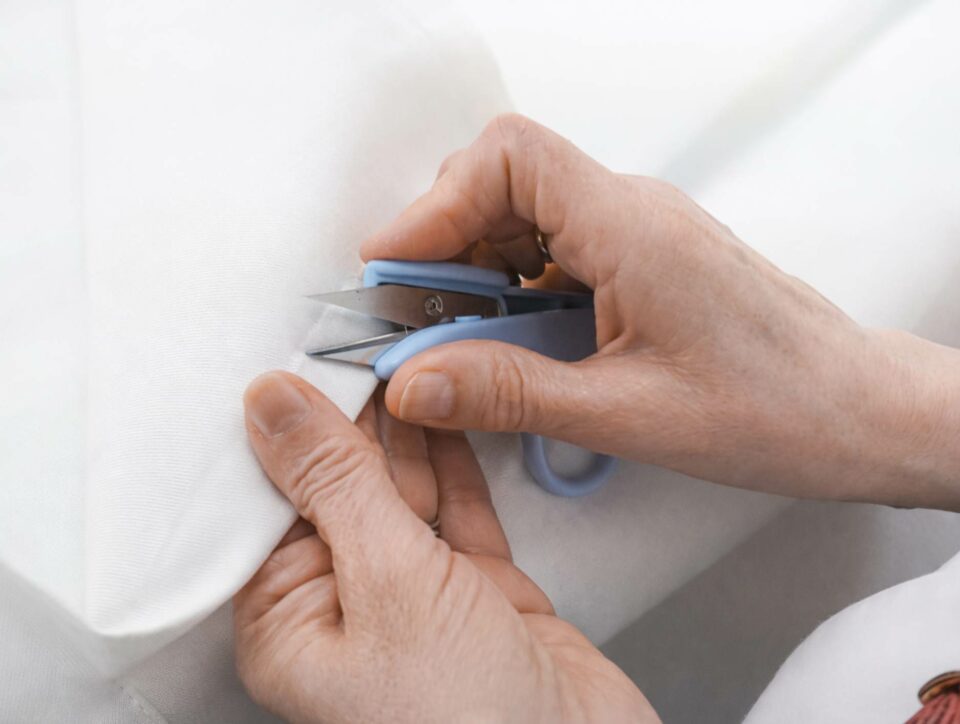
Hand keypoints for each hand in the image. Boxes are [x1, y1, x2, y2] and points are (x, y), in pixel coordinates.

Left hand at [235, 372, 656, 722]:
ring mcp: (420, 601)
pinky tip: (443, 414)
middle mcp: (351, 612)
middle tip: (365, 347)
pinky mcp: (481, 593)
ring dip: (407, 432)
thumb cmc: (465, 723)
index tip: (302, 363)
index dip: (289, 432)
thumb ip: (336, 485)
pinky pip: (459, 512)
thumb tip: (273, 406)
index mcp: (293, 627)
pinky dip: (455, 461)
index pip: (275, 505)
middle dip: (354, 421)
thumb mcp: (387, 584)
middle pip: (341, 492)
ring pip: (404, 495)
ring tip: (403, 362)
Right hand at [362, 114, 959, 515]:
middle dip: (443, 240)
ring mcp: (640, 231)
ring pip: (527, 212)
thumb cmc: (774, 410)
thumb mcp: (626, 414)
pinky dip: (514, 284)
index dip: (434, 206)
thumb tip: (414, 381)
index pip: (508, 158)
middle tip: (410, 315)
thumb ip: (510, 392)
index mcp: (630, 227)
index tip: (391, 270)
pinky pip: (557, 246)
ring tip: (449, 335)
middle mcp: (633, 210)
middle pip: (505, 178)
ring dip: (476, 265)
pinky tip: (507, 339)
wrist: (860, 412)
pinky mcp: (645, 258)